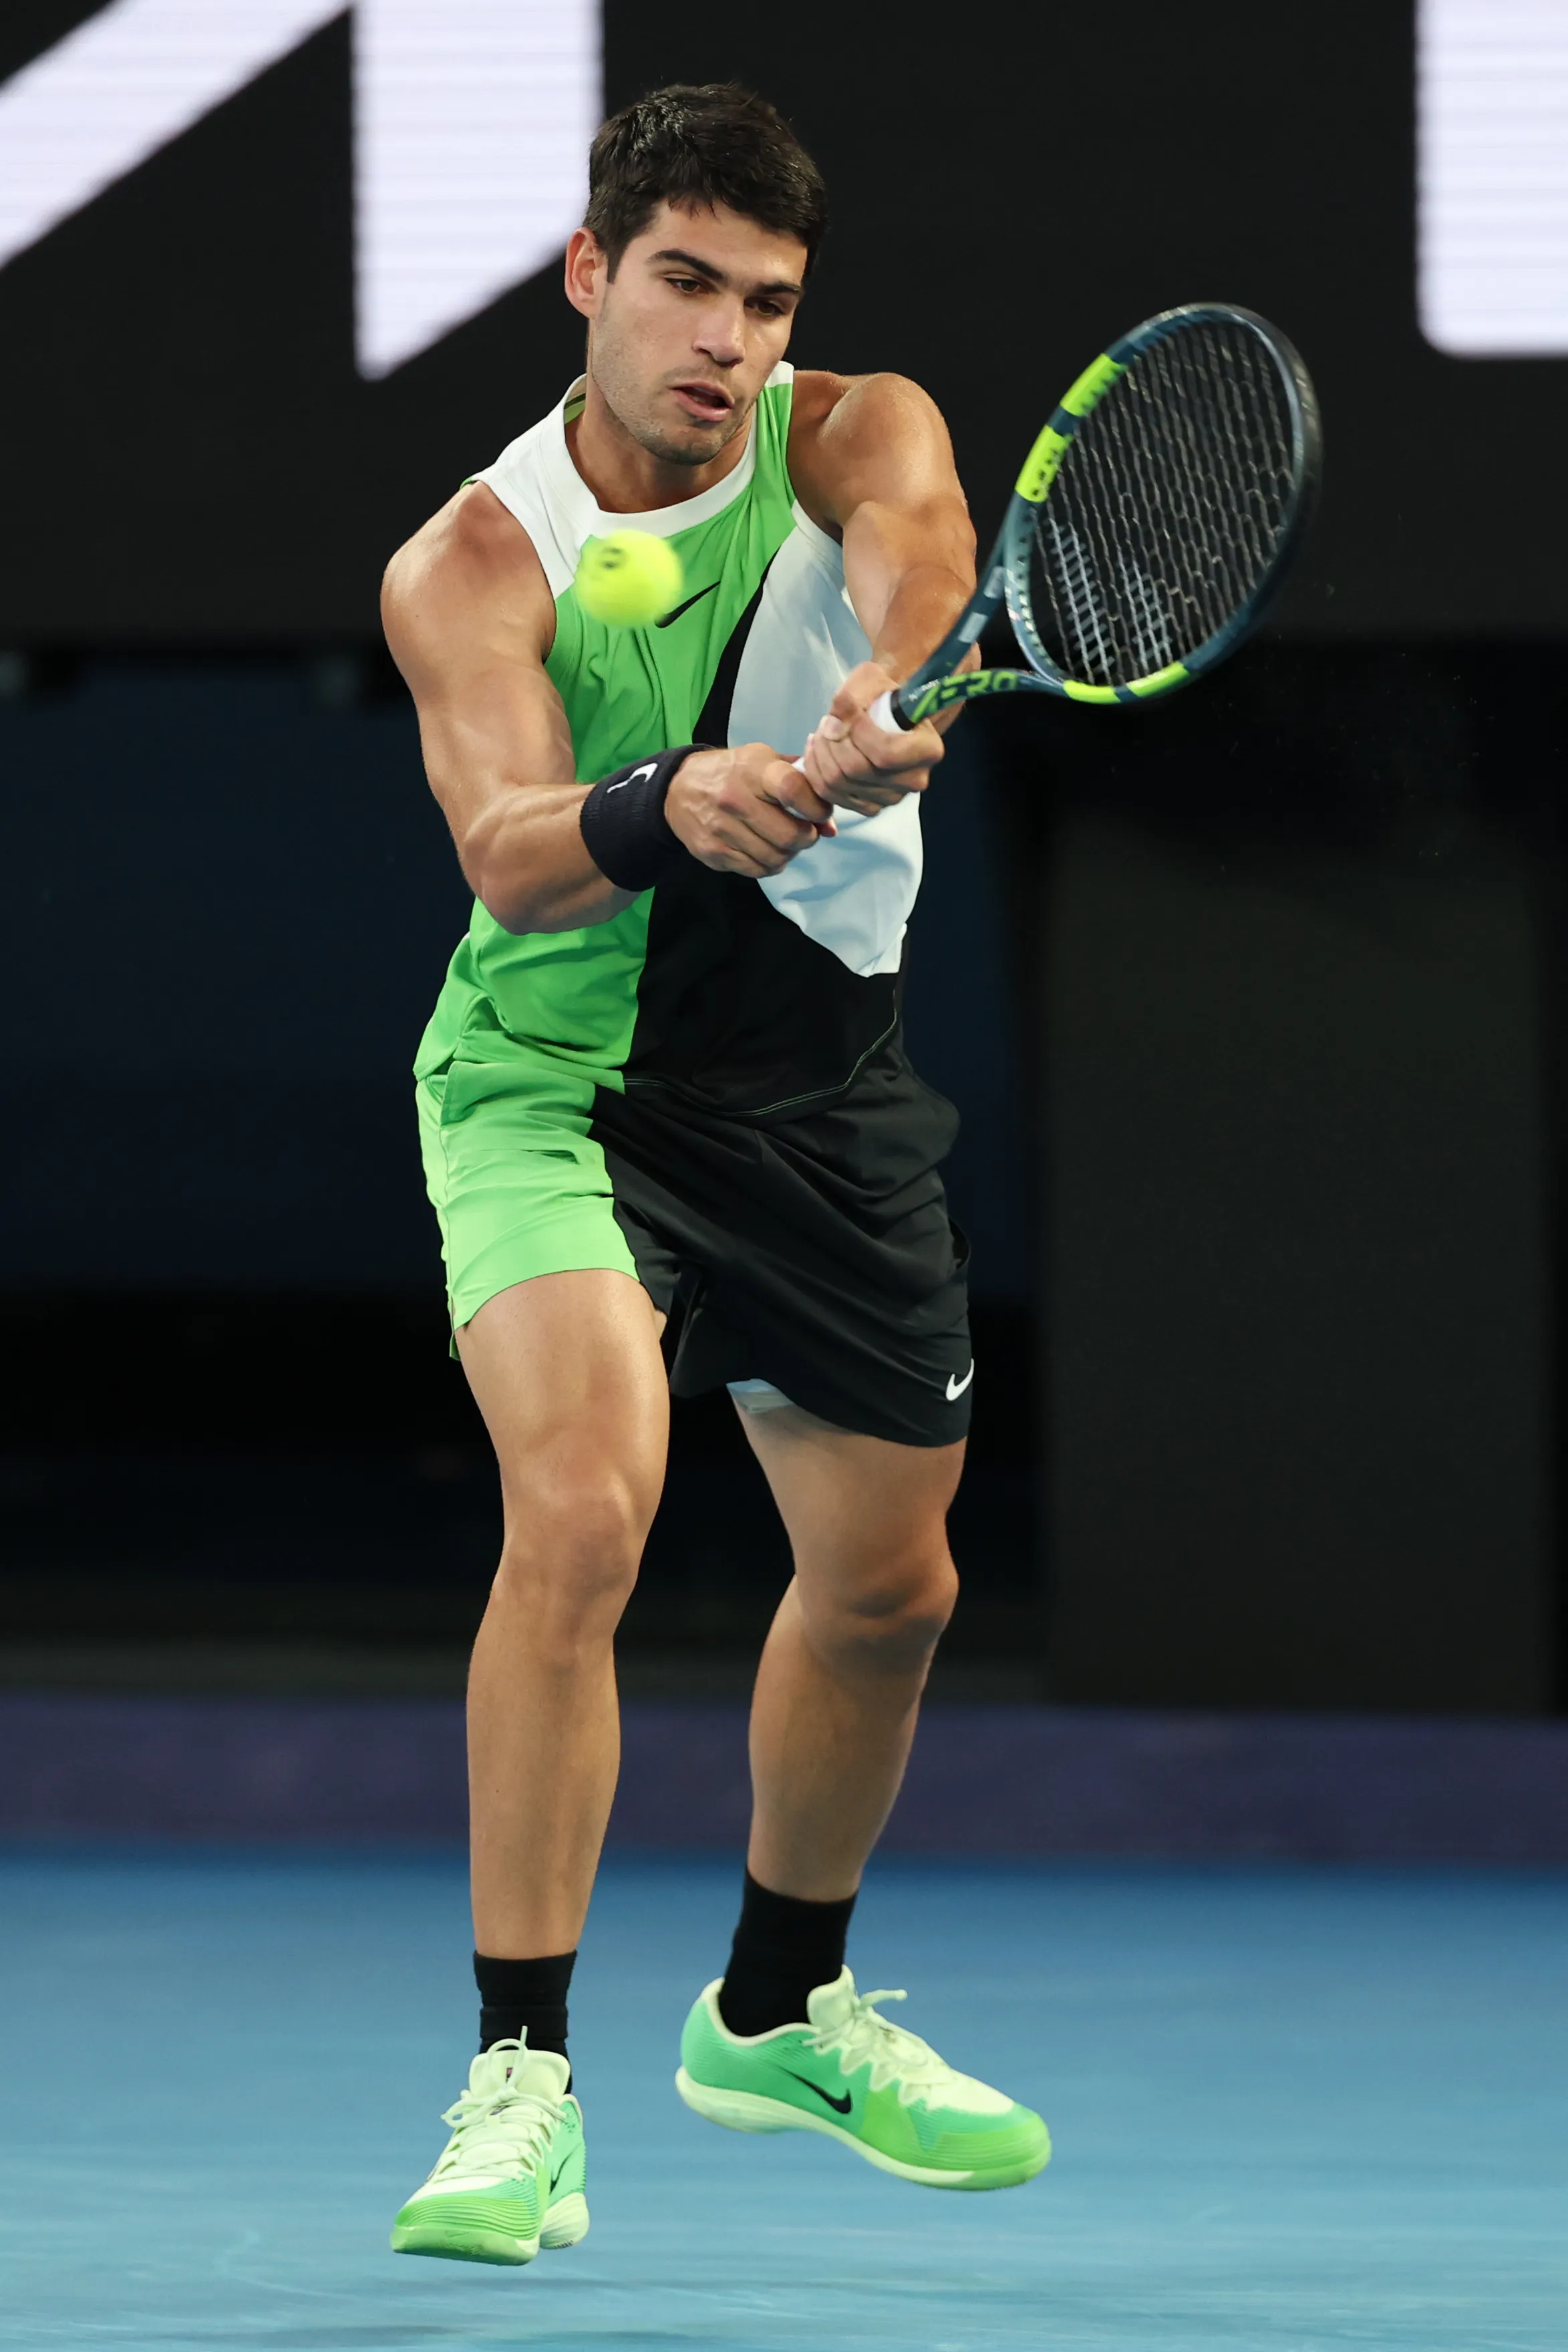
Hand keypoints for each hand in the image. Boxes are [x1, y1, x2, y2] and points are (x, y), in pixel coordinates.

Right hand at [665, 742, 836, 878]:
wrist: (679, 788)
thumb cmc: (733, 772)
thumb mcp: (764, 761)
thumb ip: (802, 786)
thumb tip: (830, 827)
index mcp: (753, 770)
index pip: (794, 790)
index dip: (816, 807)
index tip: (820, 813)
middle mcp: (735, 799)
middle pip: (789, 835)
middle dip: (807, 838)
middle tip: (805, 832)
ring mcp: (721, 829)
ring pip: (775, 858)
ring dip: (789, 854)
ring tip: (785, 841)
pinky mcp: (713, 852)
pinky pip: (756, 871)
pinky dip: (770, 865)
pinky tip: (767, 851)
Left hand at [796, 661, 945, 815]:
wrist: (885, 714)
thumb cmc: (882, 695)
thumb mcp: (870, 679)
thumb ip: (851, 697)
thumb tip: (833, 728)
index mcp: (928, 749)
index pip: (886, 753)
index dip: (858, 733)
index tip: (848, 711)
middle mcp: (914, 780)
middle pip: (857, 770)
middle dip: (833, 742)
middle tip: (827, 721)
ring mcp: (892, 798)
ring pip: (840, 784)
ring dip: (821, 754)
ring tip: (823, 732)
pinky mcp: (870, 807)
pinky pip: (832, 796)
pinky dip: (817, 772)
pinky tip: (819, 750)